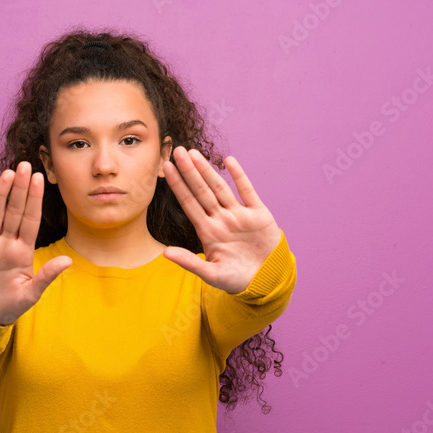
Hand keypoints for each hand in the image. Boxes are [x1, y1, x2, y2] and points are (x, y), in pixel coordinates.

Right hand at [0, 161, 71, 324]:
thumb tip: (68, 262)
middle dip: (19, 189)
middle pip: (13, 211)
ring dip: (0, 194)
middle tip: (24, 165)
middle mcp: (5, 244)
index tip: (39, 178)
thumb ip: (47, 276)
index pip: (30, 219)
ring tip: (7, 174)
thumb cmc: (7, 306)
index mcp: (22, 251)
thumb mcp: (30, 294)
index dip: (34, 199)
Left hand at [161, 146, 282, 293]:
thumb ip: (189, 263)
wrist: (267, 281)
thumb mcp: (212, 274)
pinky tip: (229, 161)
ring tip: (195, 154)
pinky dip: (239, 176)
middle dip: (189, 171)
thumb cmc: (238, 280)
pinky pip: (247, 191)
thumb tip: (165, 254)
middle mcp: (221, 219)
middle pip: (201, 190)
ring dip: (208, 171)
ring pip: (220, 188)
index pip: (189, 203)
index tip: (166, 168)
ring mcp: (239, 215)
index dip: (178, 185)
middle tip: (177, 150)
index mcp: (208, 231)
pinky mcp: (258, 214)